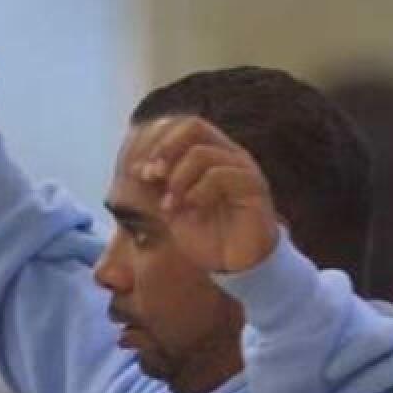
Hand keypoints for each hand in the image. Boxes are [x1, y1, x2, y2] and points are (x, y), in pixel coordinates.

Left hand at [129, 116, 282, 272]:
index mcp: (212, 154)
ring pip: (202, 153)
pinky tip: (190, 209)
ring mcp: (244, 169)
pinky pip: (220, 175)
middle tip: (151, 177)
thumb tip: (137, 167)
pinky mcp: (255, 188)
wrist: (236, 267)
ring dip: (177, 179)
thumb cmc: (207, 236)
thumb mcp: (173, 209)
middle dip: (165, 150)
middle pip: (194, 126)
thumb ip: (158, 187)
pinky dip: (197, 192)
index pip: (182, 127)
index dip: (156, 144)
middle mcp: (230, 155)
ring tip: (169, 205)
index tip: (138, 173)